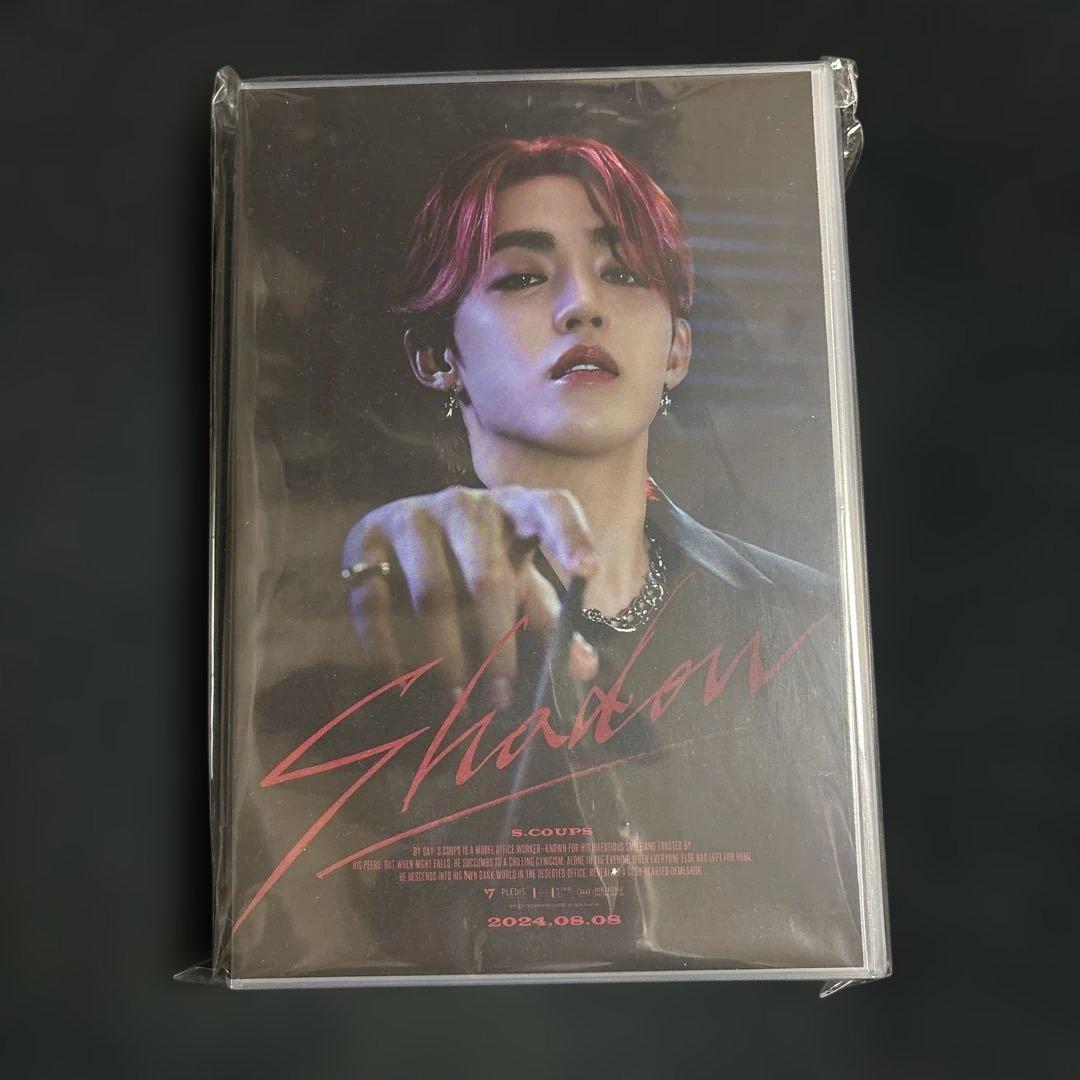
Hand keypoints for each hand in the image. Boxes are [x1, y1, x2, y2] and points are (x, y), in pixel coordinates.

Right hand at [342, 485, 599, 707]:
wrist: (401, 532)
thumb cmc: (477, 561)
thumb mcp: (518, 582)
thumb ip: (550, 620)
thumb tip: (585, 670)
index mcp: (516, 507)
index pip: (552, 508)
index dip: (572, 536)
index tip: (589, 572)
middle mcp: (466, 505)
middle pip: (486, 576)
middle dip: (497, 643)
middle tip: (500, 698)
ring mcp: (413, 516)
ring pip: (432, 592)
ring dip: (446, 654)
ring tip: (456, 701)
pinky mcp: (366, 538)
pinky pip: (375, 599)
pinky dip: (386, 646)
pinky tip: (398, 681)